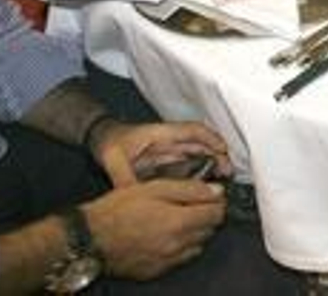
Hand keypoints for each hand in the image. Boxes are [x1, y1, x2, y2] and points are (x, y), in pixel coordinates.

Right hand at [83, 180, 225, 280]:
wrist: (89, 238)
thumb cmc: (116, 210)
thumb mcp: (155, 188)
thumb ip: (189, 189)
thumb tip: (216, 191)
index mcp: (179, 222)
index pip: (217, 213)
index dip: (217, 201)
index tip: (211, 194)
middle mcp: (177, 245)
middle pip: (210, 230)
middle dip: (206, 215)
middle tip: (191, 203)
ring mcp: (168, 261)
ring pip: (198, 245)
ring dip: (195, 231)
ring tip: (177, 218)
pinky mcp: (157, 271)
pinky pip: (181, 258)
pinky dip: (181, 246)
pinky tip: (167, 234)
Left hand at [92, 119, 231, 187]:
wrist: (100, 140)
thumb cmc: (108, 143)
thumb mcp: (112, 159)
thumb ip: (123, 177)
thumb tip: (133, 196)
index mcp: (161, 134)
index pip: (193, 131)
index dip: (210, 138)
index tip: (222, 150)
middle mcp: (170, 141)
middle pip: (201, 142)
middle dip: (218, 154)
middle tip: (227, 172)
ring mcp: (169, 150)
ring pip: (198, 152)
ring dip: (212, 162)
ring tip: (223, 178)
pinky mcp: (167, 161)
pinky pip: (190, 162)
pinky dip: (201, 169)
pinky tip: (205, 184)